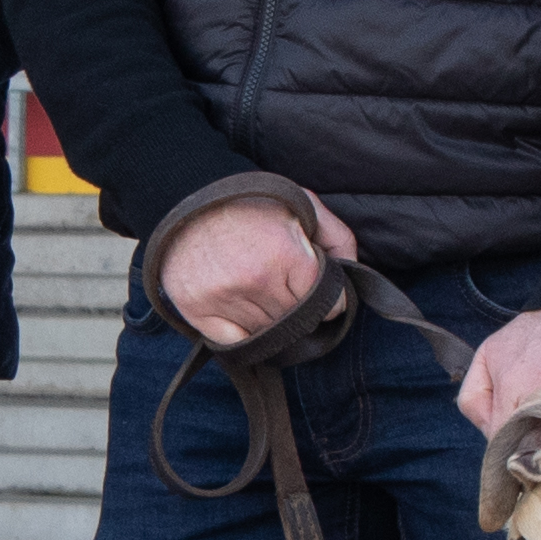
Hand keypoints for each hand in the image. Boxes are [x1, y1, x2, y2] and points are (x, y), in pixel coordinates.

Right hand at [153, 190, 354, 347]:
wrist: (188, 195)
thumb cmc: (252, 201)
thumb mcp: (305, 205)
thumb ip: (338, 239)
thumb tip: (352, 275)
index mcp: (286, 254)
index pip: (329, 307)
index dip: (329, 299)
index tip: (316, 287)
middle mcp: (255, 280)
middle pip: (298, 323)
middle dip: (298, 306)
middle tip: (282, 281)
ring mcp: (224, 299)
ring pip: (269, 334)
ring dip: (270, 318)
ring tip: (256, 287)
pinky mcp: (198, 311)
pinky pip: (236, 344)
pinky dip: (243, 333)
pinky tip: (240, 306)